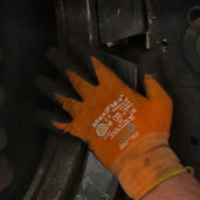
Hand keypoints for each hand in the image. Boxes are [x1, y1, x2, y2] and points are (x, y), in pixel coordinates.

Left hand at [42, 51, 187, 199]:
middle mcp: (94, 97)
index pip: (94, 63)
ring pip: (62, 97)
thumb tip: (148, 59)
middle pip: (73, 76)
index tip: (72, 43)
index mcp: (113, 87)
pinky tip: (38, 113)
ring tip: (38, 78)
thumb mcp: (161, 100)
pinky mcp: (80, 132)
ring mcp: (85, 115)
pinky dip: (47, 119)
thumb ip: (152, 79)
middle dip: (61, 62)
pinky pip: (60, 124)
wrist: (141, 157)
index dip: (82, 51)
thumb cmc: (152, 129)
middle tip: (50, 53)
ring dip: (49, 86)